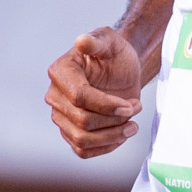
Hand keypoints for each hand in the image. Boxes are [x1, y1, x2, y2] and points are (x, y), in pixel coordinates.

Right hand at [45, 27, 143, 158]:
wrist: (121, 70)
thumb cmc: (115, 53)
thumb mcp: (110, 41)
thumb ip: (97, 41)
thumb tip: (81, 41)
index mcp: (61, 71)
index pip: (79, 97)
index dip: (107, 105)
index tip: (132, 104)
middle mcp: (55, 95)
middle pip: (82, 121)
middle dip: (114, 119)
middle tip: (136, 108)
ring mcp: (60, 116)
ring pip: (81, 140)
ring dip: (112, 136)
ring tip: (132, 125)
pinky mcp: (70, 133)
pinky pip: (83, 150)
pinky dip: (105, 146)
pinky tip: (121, 134)